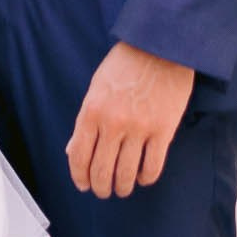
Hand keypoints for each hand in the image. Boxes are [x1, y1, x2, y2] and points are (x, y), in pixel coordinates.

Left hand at [66, 43, 194, 197]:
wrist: (160, 45)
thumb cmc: (125, 64)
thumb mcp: (97, 88)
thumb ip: (85, 122)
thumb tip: (73, 151)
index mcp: (92, 111)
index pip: (79, 156)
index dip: (80, 177)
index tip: (84, 185)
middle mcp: (113, 123)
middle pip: (101, 170)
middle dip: (100, 187)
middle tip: (103, 191)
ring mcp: (139, 128)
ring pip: (126, 174)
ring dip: (122, 187)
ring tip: (122, 188)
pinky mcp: (163, 130)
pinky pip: (152, 166)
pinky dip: (145, 178)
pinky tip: (142, 176)